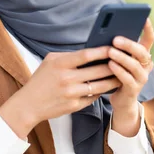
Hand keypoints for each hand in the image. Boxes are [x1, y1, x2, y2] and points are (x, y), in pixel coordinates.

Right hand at [0, 46, 121, 138]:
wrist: (28, 104)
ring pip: (100, 86)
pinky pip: (93, 97)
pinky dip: (102, 92)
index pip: (86, 55)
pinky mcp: (74, 106)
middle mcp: (67, 79)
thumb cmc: (41, 79)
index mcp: (60, 64)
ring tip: (121, 75)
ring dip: (112, 80)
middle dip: (113, 66)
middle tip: (124, 61)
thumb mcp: (50, 61)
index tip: (114, 47)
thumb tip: (92, 51)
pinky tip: (108, 87)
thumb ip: (69, 55)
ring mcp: (71, 94)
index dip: (102, 51)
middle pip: (97, 71)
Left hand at [108, 18, 153, 136]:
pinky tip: (110, 64)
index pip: (150, 39)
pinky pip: (127, 78)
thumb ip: (117, 48)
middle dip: (129, 44)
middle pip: (142, 52)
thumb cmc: (116, 74)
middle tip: (116, 39)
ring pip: (135, 65)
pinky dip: (119, 71)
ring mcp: (141, 78)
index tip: (144, 18)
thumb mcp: (118, 59)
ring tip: (110, 51)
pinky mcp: (134, 89)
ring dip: (122, 57)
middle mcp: (145, 65)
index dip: (148, 28)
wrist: (121, 100)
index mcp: (143, 55)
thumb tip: (106, 33)